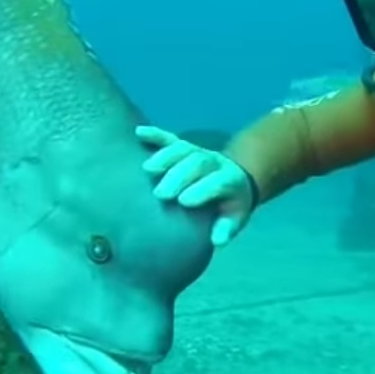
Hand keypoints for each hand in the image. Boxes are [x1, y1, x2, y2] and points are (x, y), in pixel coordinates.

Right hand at [136, 126, 254, 246]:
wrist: (236, 178)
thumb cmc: (229, 204)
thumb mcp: (235, 218)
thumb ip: (227, 227)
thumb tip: (217, 240)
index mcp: (231, 180)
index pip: (219, 182)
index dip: (202, 189)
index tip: (183, 201)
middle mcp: (216, 162)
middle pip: (199, 163)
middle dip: (179, 175)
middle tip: (161, 193)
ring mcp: (199, 152)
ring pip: (184, 148)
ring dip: (165, 156)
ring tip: (148, 169)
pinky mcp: (185, 146)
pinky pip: (170, 138)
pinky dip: (155, 135)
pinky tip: (138, 133)